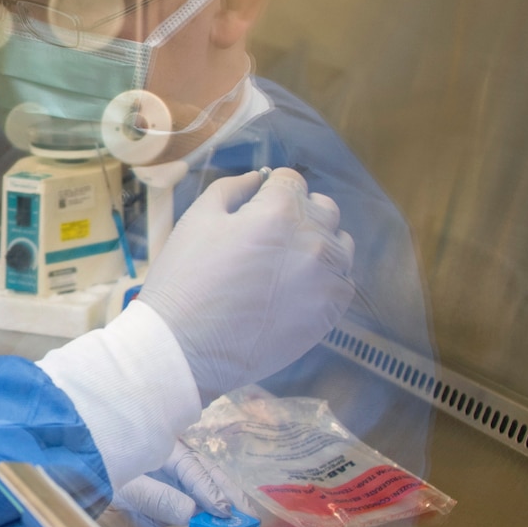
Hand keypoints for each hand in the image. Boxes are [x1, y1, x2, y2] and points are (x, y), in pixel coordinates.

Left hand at [111, 445, 247, 526]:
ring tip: (245, 518)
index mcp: (162, 448)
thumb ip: (157, 498)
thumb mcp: (124, 486)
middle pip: (207, 470)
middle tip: (250, 517)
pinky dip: (210, 502)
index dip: (210, 491)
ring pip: (205, 478)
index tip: (223, 511)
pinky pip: (194, 489)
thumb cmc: (98, 469)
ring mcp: (171, 467)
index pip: (193, 470)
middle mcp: (172, 454)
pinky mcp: (168, 483)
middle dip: (230, 493)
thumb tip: (193, 512)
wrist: (77, 465)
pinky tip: (221, 517)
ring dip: (226, 497)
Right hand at [137, 168, 354, 404]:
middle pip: (323, 208)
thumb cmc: (184, 280)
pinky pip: (342, 282)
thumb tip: (259, 179)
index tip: (254, 207)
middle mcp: (313, 239)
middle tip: (267, 237)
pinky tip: (292, 292)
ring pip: (340, 245)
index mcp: (279, 211)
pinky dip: (324, 280)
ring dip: (318, 245)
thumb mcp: (197, 220)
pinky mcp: (331, 313)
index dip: (269, 190)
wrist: (185, 347)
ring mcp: (327, 278)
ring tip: (283, 266)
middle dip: (298, 213)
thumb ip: (232, 189)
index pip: (291, 181)